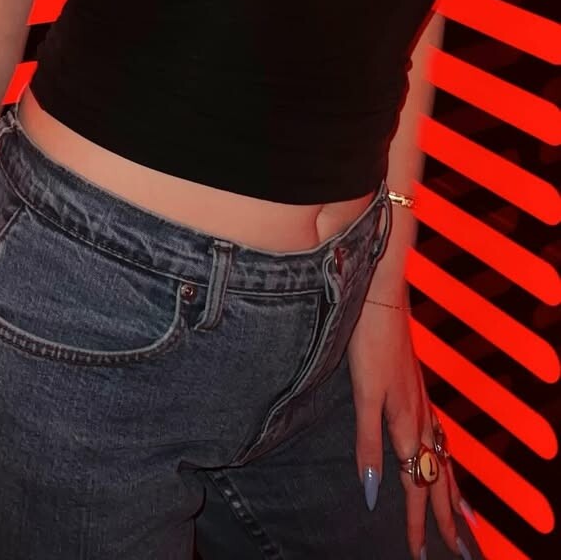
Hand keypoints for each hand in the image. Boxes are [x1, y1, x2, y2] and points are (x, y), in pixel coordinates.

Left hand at [348, 298, 469, 558]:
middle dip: (448, 518)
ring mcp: (423, 401)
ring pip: (445, 459)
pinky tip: (444, 459)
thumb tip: (373, 492)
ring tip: (466, 520)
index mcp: (406, 424)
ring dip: (453, 493)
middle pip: (439, 479)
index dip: (417, 522)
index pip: (415, 485)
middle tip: (461, 552)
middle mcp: (421, 417)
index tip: (421, 553)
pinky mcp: (418, 387)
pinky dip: (448, 461)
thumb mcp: (363, 394)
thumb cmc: (369, 342)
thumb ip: (366, 444)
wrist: (382, 296)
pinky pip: (441, 437)